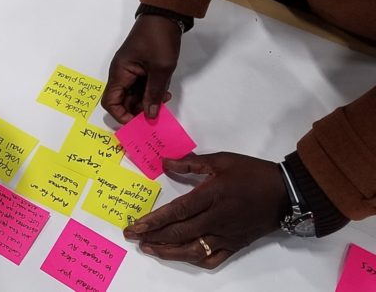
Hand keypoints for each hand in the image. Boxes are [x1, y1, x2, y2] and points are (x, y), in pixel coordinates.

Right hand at [101, 14, 180, 122]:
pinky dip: (151, 92)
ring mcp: (130, 71)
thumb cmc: (159, 39)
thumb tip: (150, 115)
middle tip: (157, 111)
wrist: (165, 15)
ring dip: (147, 101)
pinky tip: (164, 92)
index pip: (110, 102)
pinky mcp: (140, 69)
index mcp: (120, 73)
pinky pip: (141, 87)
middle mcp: (121, 74)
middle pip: (122, 101)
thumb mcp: (161, 68)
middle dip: (138, 109)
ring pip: (133, 95)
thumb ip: (154, 93)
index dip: (121, 115)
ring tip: (164, 99)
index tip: (139, 121)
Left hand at [123, 152, 290, 268]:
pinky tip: (181, 256)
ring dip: (168, 251)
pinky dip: (194, 260)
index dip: (153, 220)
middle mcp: (216, 219)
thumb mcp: (222, 160)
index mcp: (211, 196)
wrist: (287, 193)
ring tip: (150, 248)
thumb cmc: (253, 173)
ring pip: (192, 250)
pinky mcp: (235, 244)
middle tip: (133, 237)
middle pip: (179, 233)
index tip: (135, 226)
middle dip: (152, 236)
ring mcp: (225, 235)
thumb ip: (191, 162)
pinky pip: (212, 258)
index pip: (176, 211)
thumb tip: (165, 163)